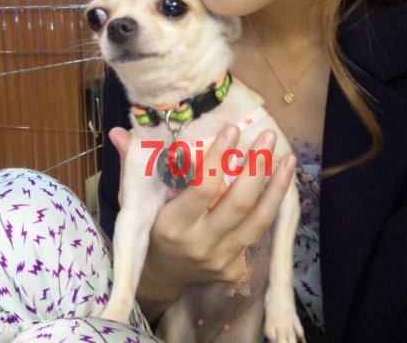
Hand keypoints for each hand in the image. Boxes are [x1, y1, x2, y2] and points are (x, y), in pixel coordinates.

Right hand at [112, 125, 295, 320]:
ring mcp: (221, 260)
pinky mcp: (236, 268)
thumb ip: (133, 166)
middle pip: (237, 205)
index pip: (203, 190)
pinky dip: (272, 208)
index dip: (219, 158)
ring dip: (276, 188)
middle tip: (268, 138)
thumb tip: (118, 131)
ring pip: (257, 222)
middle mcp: (199, 246)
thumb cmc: (150, 230)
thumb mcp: (136, 202)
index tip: (231, 130)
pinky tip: (283, 184)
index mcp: (172, 226)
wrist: (162, 277)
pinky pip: (259, 235)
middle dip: (256, 168)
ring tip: (287, 159)